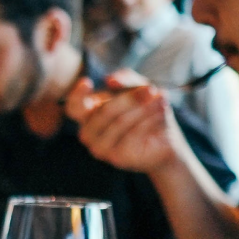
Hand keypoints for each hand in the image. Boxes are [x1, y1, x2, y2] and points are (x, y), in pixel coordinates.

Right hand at [67, 74, 185, 176]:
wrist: (165, 140)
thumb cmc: (147, 111)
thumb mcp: (138, 89)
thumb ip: (125, 79)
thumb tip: (110, 80)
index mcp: (88, 115)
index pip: (73, 107)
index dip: (77, 95)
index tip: (87, 82)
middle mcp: (89, 133)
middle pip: (103, 111)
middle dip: (130, 98)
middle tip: (150, 89)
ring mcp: (100, 148)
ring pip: (120, 122)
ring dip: (144, 108)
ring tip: (161, 99)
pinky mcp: (116, 158)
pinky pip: (132, 135)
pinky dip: (149, 121)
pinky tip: (161, 113)